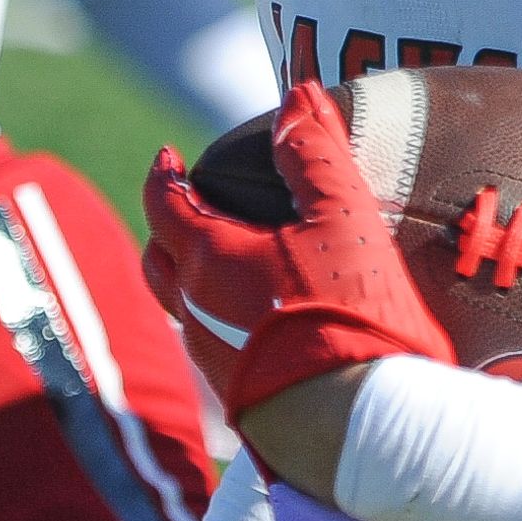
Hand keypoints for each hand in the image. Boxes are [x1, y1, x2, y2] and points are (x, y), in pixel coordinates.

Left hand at [140, 81, 450, 416]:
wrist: (362, 422)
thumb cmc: (351, 315)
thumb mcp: (344, 218)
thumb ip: (316, 154)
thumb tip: (296, 97)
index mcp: (208, 260)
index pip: (164, 203)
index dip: (165, 173)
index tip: (170, 155)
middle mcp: (195, 311)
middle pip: (159, 261)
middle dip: (168, 227)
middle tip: (192, 207)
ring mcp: (214, 361)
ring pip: (184, 309)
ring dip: (195, 278)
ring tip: (232, 264)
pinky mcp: (240, 401)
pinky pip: (215, 347)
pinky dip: (224, 320)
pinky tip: (264, 322)